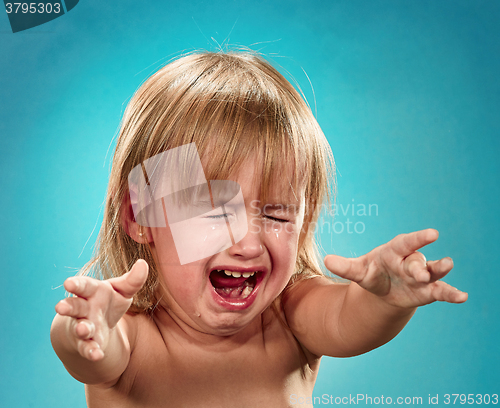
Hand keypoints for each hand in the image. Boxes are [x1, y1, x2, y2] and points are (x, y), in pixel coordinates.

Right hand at [54, 259, 148, 360]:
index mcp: (91, 291)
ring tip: (83, 330)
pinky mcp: (87, 344)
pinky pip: (87, 348)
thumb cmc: (108, 302)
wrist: (94, 327)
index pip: (83, 286)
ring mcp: (83, 327)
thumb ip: (132, 280)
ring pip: (79, 328)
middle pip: (74, 306)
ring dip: (80, 329)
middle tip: (60, 307)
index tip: (68, 283)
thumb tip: (143, 263)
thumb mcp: (121, 290)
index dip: (76, 284)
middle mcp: (83, 309)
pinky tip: (97, 355)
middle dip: (68, 306)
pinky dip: (91, 351)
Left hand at [324, 229, 467, 307]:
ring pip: (433, 272)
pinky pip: (441, 291)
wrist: (384, 289)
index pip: (406, 242)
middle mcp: (410, 261)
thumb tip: (327, 261)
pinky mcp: (428, 291)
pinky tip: (463, 297)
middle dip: (420, 266)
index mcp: (393, 252)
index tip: (433, 233)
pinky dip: (452, 294)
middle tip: (420, 271)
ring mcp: (421, 276)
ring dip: (440, 271)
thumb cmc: (372, 273)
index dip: (419, 238)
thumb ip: (345, 266)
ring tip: (448, 266)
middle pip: (417, 261)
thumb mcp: (358, 271)